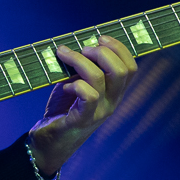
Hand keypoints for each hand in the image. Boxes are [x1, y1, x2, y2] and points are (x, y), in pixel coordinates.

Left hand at [27, 36, 137, 176]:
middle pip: (122, 70)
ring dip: (80, 61)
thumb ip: (81, 67)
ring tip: (65, 56)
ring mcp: (100, 112)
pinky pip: (88, 96)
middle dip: (101, 52)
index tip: (99, 37)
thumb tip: (77, 43)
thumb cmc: (62, 109)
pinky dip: (75, 84)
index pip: (131, 67)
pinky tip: (64, 85)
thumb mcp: (75, 82)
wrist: (48, 142)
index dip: (119, 48)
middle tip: (82, 49)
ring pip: (100, 78)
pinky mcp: (83, 120)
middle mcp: (112, 102)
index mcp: (114, 92)